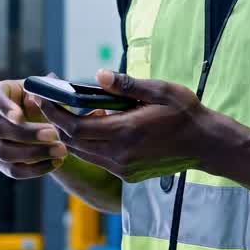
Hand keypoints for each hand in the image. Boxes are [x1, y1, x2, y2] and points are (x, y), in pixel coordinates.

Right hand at [0, 79, 68, 179]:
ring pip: (3, 152)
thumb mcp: (50, 95)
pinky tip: (55, 162)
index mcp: (0, 94)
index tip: (19, 117)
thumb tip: (33, 98)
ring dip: (34, 153)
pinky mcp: (0, 161)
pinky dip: (36, 169)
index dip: (4, 107)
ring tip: (60, 150)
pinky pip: (13, 169)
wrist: (53, 124)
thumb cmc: (50, 102)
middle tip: (54, 134)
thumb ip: (43, 96)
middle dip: (27, 133)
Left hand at [33, 69, 215, 183]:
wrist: (206, 144)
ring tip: (75, 112)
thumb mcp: (160, 90)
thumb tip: (97, 75)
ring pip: (84, 153)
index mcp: (126, 132)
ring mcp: (123, 168)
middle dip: (58, 122)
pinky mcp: (127, 174)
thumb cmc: (185, 112)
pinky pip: (98, 159)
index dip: (55, 113)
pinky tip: (99, 126)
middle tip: (49, 101)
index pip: (76, 127)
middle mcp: (120, 155)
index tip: (43, 97)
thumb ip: (126, 85)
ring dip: (73, 134)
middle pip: (74, 142)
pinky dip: (90, 143)